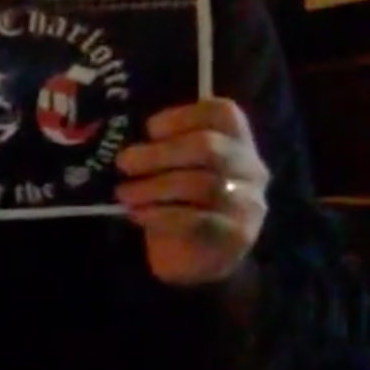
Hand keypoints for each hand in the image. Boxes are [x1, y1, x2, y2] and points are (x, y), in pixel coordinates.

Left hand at [115, 98, 269, 286]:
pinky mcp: (237, 234)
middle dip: (159, 154)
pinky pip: (199, 220)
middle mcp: (250, 166)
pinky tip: (138, 214)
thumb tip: (120, 134)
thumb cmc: (177, 199)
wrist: (194, 256)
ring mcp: (248, 201)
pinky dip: (161, 215)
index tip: (149, 129)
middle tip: (123, 163)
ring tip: (124, 193)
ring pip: (203, 185)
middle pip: (209, 148)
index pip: (222, 112)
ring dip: (154, 187)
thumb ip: (160, 147)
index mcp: (235, 140)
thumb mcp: (170, 166)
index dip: (182, 116)